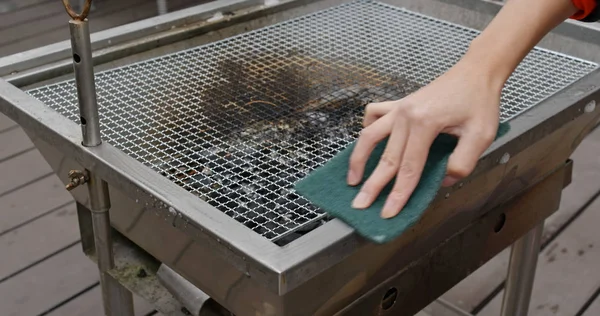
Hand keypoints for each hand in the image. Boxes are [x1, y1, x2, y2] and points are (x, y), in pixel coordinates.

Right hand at [346, 58, 503, 218]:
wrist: (476, 72)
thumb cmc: (480, 101)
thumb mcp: (481, 135)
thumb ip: (462, 163)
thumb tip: (443, 180)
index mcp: (425, 123)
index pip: (409, 167)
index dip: (398, 193)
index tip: (388, 212)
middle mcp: (406, 115)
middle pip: (386, 157)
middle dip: (372, 185)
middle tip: (360, 205)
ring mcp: (399, 108)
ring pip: (370, 136)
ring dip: (358, 159)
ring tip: (352, 180)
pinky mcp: (398, 104)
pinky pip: (373, 115)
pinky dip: (367, 129)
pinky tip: (367, 143)